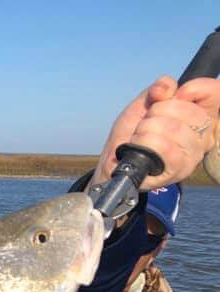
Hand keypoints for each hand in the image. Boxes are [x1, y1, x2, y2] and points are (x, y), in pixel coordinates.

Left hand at [92, 76, 219, 189]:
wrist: (115, 158)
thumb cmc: (134, 131)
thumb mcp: (145, 102)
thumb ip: (159, 88)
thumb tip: (163, 90)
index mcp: (203, 115)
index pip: (214, 91)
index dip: (191, 88)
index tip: (167, 98)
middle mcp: (204, 136)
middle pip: (189, 111)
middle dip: (158, 111)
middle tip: (147, 122)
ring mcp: (193, 155)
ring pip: (174, 129)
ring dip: (147, 129)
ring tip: (141, 136)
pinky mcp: (178, 170)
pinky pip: (165, 148)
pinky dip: (144, 143)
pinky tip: (138, 147)